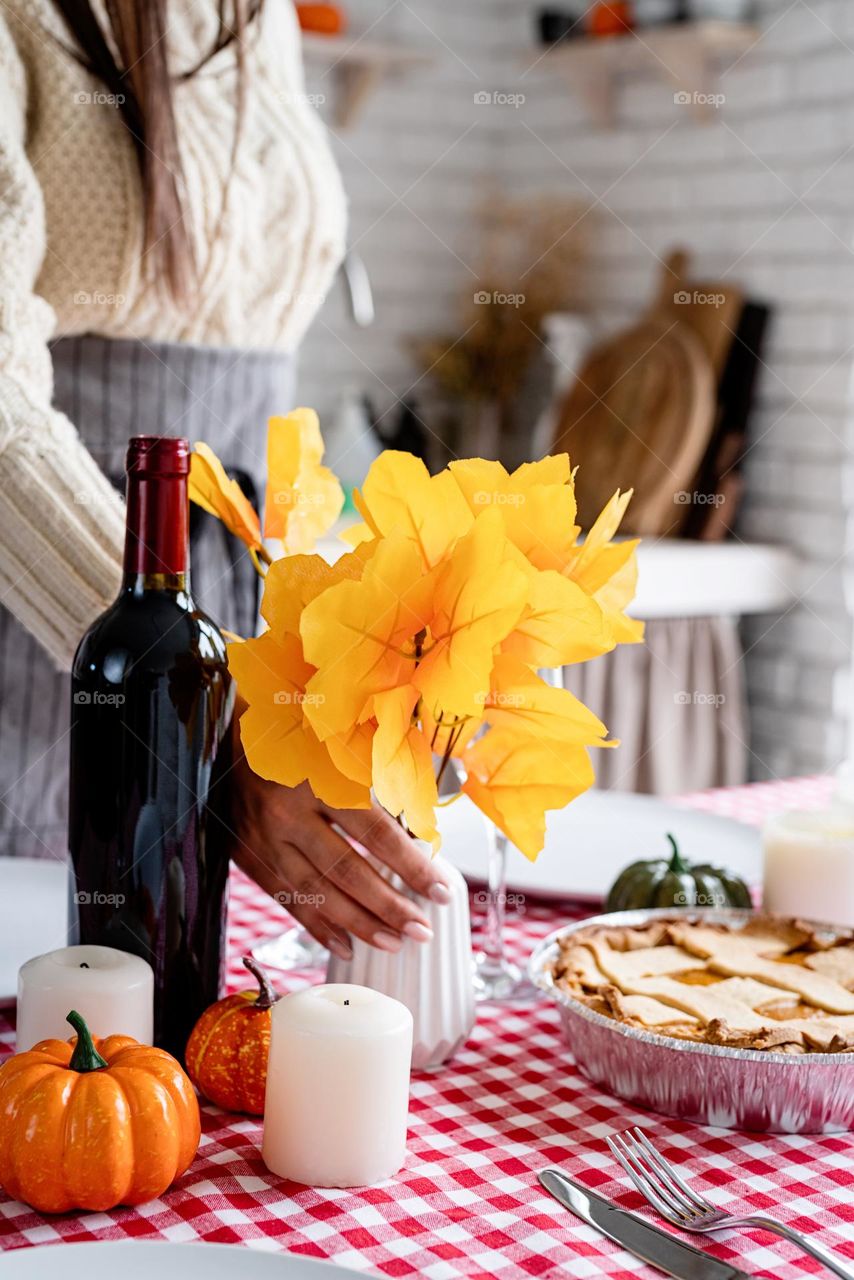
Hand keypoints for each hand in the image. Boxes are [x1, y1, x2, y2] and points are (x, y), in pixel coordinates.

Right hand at [230, 734, 451, 960]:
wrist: (231, 736)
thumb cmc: (302, 739)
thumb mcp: (345, 749)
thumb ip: (383, 788)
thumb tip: (421, 836)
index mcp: (320, 779)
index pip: (377, 833)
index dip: (412, 867)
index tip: (441, 892)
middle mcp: (290, 812)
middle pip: (348, 871)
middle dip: (389, 907)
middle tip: (422, 930)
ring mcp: (265, 837)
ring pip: (317, 893)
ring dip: (359, 924)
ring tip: (393, 943)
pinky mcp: (248, 854)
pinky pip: (286, 899)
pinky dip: (316, 927)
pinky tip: (345, 946)